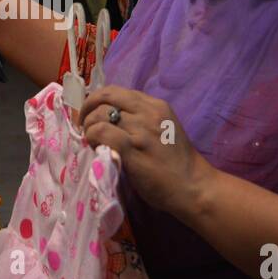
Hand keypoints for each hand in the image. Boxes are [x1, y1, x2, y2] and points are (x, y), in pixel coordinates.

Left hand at [79, 85, 212, 217]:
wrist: (193, 187)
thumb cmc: (177, 163)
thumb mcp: (163, 129)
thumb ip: (141, 120)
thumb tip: (109, 118)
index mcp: (156, 106)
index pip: (117, 91)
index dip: (97, 100)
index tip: (91, 114)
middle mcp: (148, 112)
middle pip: (105, 97)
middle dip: (87, 109)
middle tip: (84, 126)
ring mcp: (141, 130)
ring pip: (99, 115)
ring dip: (88, 127)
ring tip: (91, 141)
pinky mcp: (133, 149)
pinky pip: (102, 132)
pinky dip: (91, 137)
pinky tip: (94, 147)